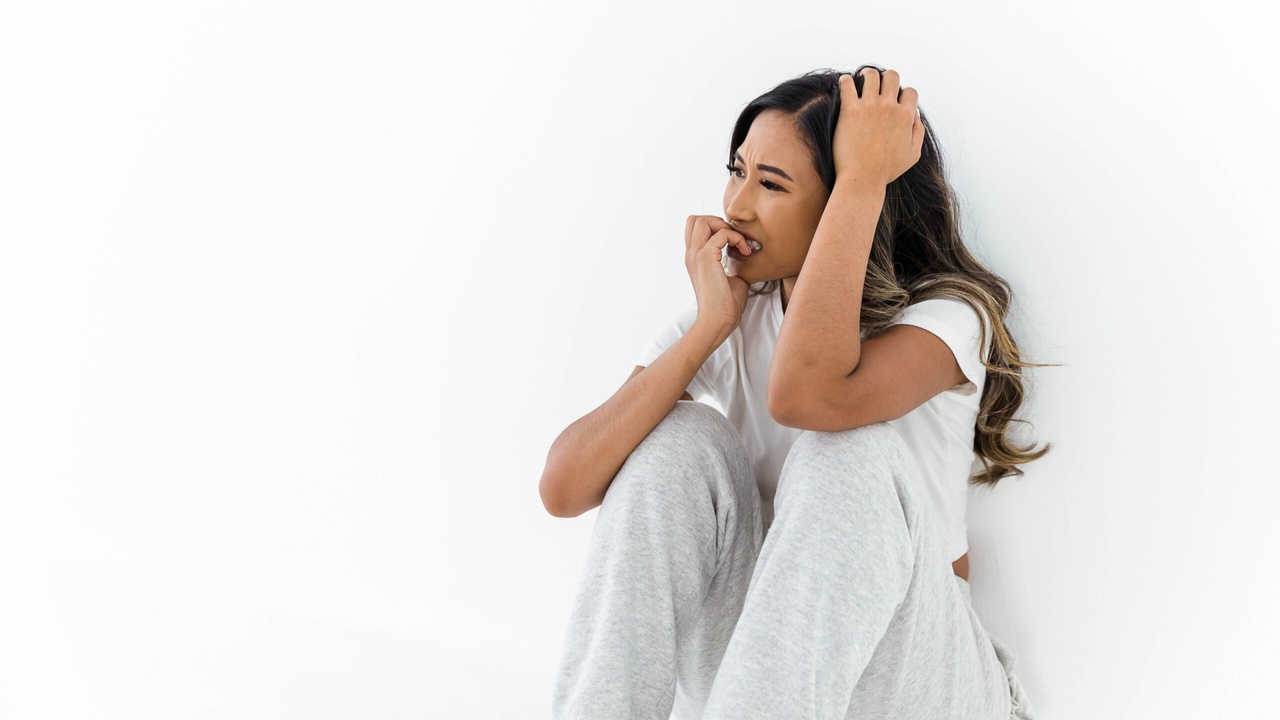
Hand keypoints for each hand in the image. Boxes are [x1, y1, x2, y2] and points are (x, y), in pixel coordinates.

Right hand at [684, 215, 750, 338]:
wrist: (718, 321)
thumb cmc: (725, 305)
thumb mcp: (731, 277)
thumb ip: (733, 262)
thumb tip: (744, 253)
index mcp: (694, 258)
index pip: (696, 228)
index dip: (715, 228)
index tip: (733, 243)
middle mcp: (692, 254)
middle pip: (695, 219)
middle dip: (718, 222)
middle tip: (733, 239)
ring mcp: (696, 255)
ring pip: (703, 220)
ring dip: (724, 226)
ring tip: (737, 243)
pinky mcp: (705, 258)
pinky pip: (722, 234)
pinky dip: (736, 238)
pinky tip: (745, 252)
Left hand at [832, 68, 924, 185]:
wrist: (862, 180)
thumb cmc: (886, 171)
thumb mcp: (913, 155)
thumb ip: (918, 132)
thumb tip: (914, 113)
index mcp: (906, 116)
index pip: (910, 91)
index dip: (903, 95)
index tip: (894, 101)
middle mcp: (889, 107)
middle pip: (892, 76)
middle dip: (886, 79)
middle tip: (876, 87)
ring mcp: (869, 107)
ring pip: (870, 74)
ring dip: (866, 75)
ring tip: (860, 81)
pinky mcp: (850, 111)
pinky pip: (847, 84)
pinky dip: (845, 81)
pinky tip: (844, 85)